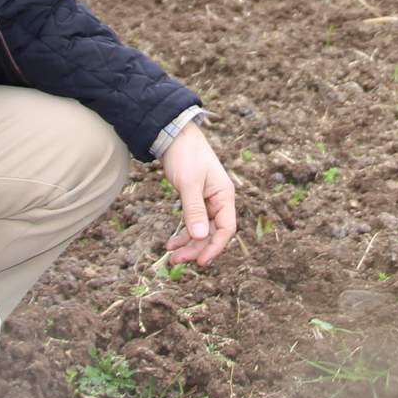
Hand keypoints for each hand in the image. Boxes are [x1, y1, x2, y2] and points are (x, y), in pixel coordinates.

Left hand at [160, 122, 235, 266]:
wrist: (174, 135)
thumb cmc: (186, 155)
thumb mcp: (189, 183)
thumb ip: (194, 210)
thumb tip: (199, 236)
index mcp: (224, 196)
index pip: (227, 229)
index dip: (215, 247)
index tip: (200, 261)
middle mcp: (219, 201)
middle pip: (212, 233)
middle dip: (196, 248)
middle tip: (176, 260)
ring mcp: (207, 202)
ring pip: (202, 231)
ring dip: (188, 244)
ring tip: (171, 256)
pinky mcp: (195, 201)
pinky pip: (193, 223)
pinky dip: (183, 234)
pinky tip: (171, 243)